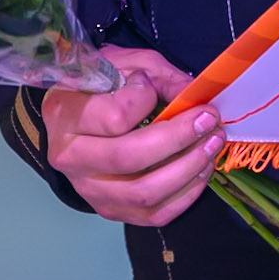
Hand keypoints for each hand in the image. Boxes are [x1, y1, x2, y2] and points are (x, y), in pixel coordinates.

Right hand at [42, 46, 225, 225]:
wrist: (77, 115)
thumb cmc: (104, 84)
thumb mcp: (129, 64)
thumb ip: (161, 77)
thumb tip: (196, 97)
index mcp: (67, 114)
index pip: (115, 117)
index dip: (147, 101)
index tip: (158, 87)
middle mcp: (70, 157)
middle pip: (130, 158)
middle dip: (179, 139)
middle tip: (210, 121)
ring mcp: (88, 190)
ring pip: (143, 193)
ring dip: (187, 170)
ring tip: (211, 146)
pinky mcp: (109, 209)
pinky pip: (151, 215)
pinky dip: (184, 196)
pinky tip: (201, 172)